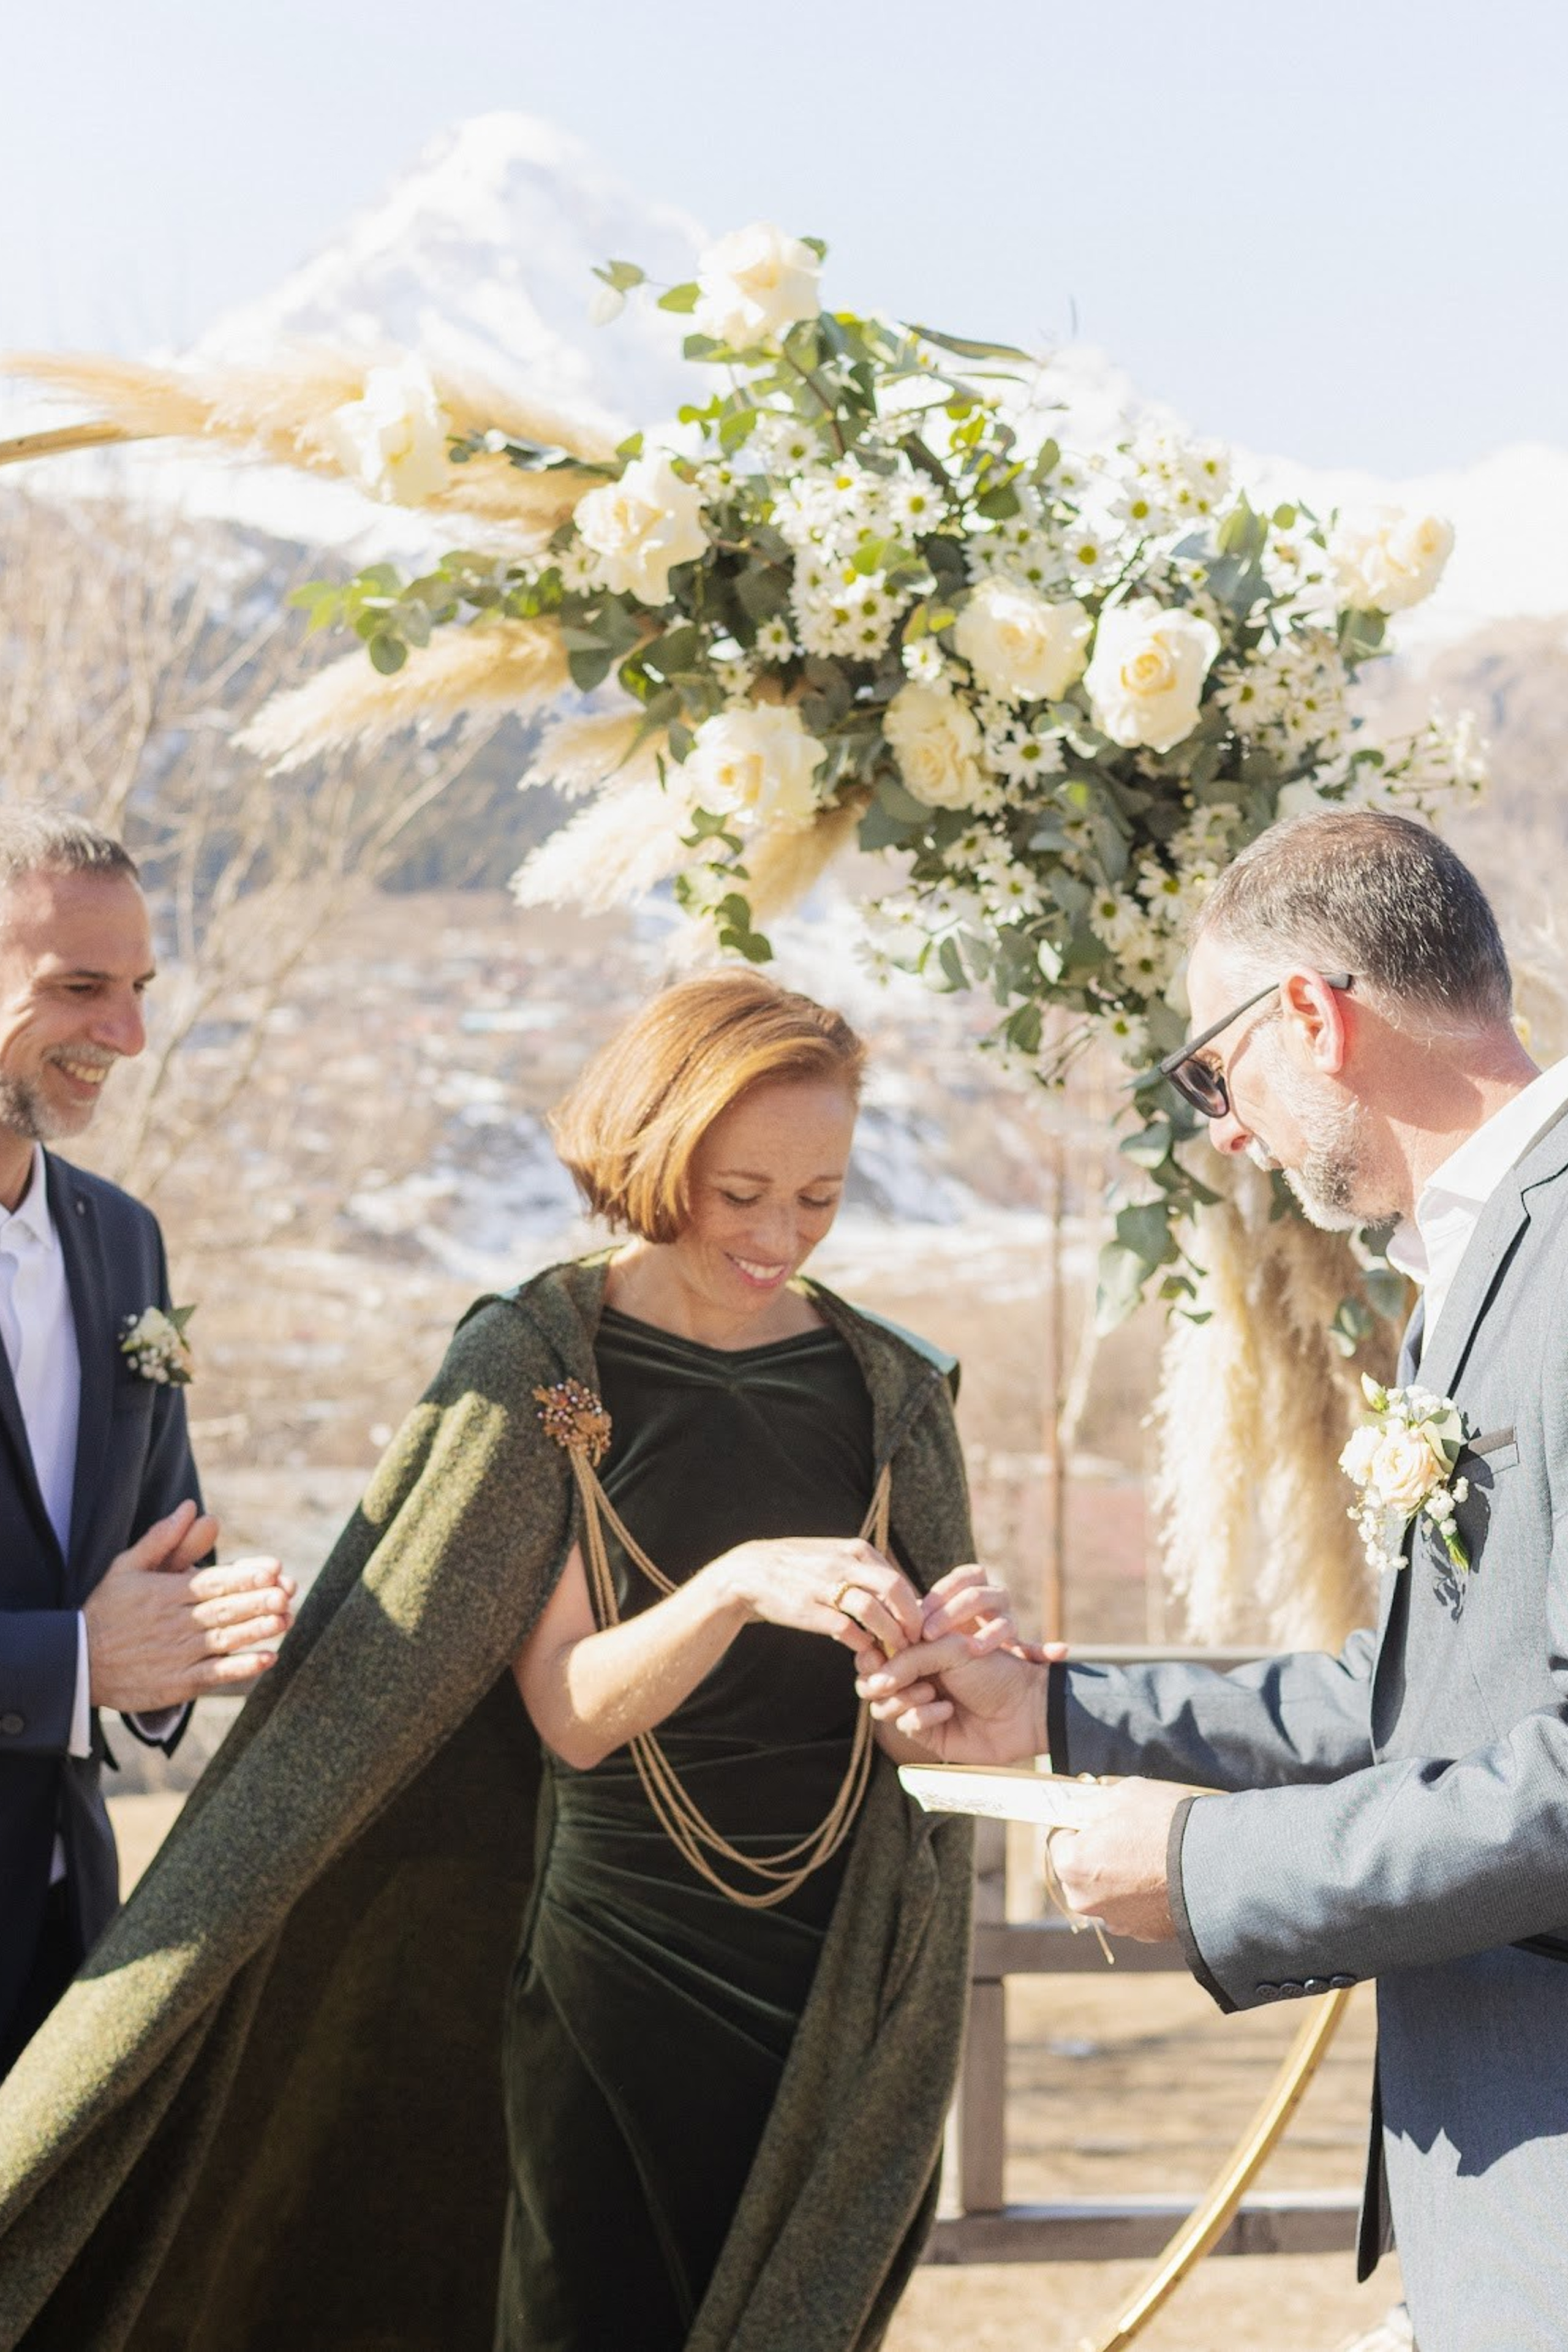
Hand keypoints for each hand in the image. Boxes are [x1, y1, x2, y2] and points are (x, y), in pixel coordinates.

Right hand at [84, 1502, 296, 1710]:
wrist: (77, 1663)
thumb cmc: (107, 1611)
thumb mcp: (126, 1568)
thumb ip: (163, 1539)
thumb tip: (191, 1507)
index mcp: (166, 1593)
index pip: (213, 1582)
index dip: (245, 1576)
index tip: (274, 1569)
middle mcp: (175, 1624)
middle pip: (224, 1610)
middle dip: (259, 1601)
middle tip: (288, 1592)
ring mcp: (178, 1655)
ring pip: (225, 1641)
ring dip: (257, 1630)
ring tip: (285, 1619)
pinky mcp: (178, 1683)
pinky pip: (216, 1675)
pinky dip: (242, 1668)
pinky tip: (268, 1658)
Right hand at [708, 1535, 923, 1654]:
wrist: (751, 1573)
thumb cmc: (800, 1568)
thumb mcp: (835, 1557)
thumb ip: (866, 1571)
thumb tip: (901, 1593)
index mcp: (855, 1550)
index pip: (899, 1579)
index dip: (914, 1607)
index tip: (918, 1628)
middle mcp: (844, 1563)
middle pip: (895, 1590)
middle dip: (911, 1620)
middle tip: (915, 1641)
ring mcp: (826, 1585)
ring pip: (874, 1611)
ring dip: (890, 1636)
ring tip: (895, 1651)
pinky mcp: (809, 1608)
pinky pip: (847, 1629)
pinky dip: (862, 1644)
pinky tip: (865, 1651)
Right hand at [852, 1563, 1064, 1762]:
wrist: (1024, 1708)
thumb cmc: (993, 1670)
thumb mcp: (950, 1649)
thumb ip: (909, 1657)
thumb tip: (875, 1678)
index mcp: (920, 1645)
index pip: (879, 1645)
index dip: (873, 1649)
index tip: (877, 1653)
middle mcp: (915, 1672)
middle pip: (871, 1676)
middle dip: (879, 1676)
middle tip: (892, 1679)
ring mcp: (918, 1701)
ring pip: (880, 1703)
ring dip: (902, 1696)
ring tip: (930, 1691)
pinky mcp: (925, 1731)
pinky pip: (904, 1723)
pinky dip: (921, 1715)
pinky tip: (946, 1710)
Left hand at [1048, 1776, 1185, 1941]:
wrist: (1215, 1864)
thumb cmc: (1164, 1823)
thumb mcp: (1122, 1795)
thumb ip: (1092, 1805)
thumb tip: (1080, 1809)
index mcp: (1073, 1865)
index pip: (1059, 1839)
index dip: (1078, 1825)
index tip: (1096, 1818)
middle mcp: (1087, 1900)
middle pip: (1081, 1870)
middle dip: (1097, 1853)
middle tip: (1127, 1834)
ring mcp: (1117, 1921)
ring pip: (1109, 1892)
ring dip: (1121, 1877)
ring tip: (1152, 1855)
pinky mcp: (1145, 1933)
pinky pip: (1135, 1908)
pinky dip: (1144, 1895)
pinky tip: (1165, 1876)